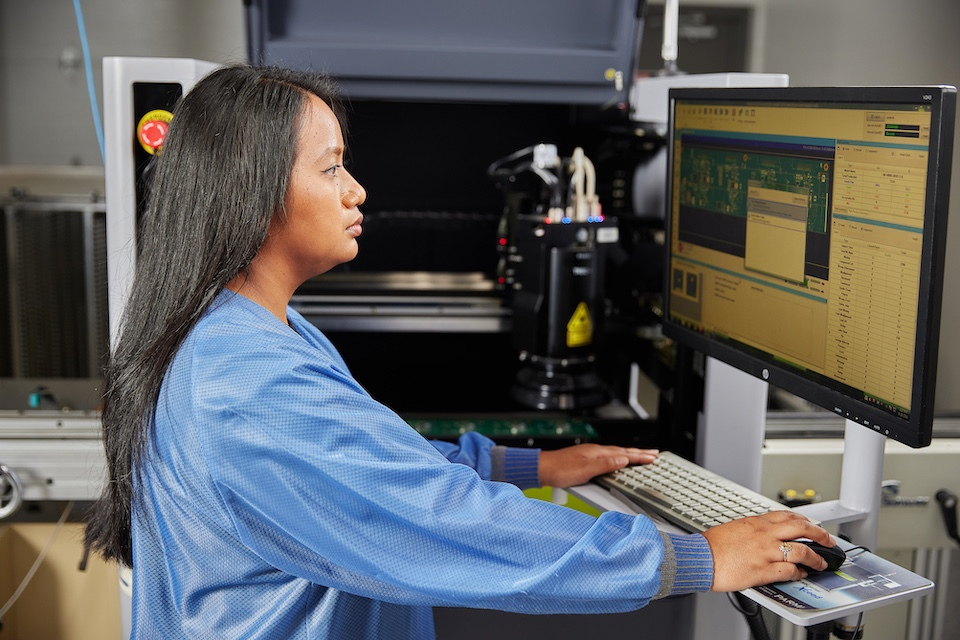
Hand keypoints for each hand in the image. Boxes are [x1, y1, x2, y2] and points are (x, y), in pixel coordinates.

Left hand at [538, 444, 657, 488]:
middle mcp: (595, 452)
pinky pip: (608, 457)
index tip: (653, 457)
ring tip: (640, 456)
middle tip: (653, 454)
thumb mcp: (585, 469)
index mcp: (597, 453)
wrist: (543, 469)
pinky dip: (619, 458)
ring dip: (630, 455)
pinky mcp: (586, 460)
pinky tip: (618, 461)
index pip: (623, 453)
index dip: (639, 456)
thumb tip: (623, 459)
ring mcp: (590, 455)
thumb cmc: (560, 470)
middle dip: (639, 453)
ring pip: (616, 454)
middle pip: (622, 451)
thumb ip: (605, 464)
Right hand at [702, 511, 836, 590]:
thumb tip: (763, 533)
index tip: (811, 524)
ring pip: (802, 551)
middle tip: (827, 539)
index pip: (788, 516)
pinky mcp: (764, 570)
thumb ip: (753, 529)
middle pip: (802, 528)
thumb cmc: (713, 545)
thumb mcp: (735, 527)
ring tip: (820, 562)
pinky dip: (799, 573)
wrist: (701, 557)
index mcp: (757, 522)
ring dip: (815, 557)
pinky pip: (790, 571)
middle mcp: (765, 534)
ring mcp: (766, 552)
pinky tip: (802, 574)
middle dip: (819, 534)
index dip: (805, 520)